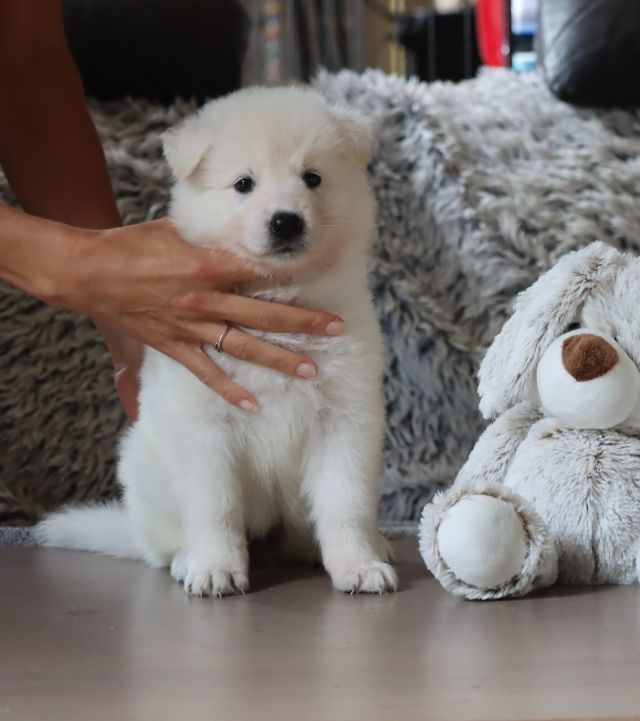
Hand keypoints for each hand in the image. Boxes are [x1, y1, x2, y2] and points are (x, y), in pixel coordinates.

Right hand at [44, 218, 345, 412]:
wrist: (86, 271)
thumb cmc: (131, 244)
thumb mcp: (177, 230)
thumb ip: (212, 236)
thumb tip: (242, 235)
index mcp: (209, 264)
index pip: (263, 269)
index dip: (297, 271)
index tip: (326, 272)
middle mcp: (205, 297)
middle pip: (265, 313)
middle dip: (304, 322)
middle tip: (336, 329)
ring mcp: (190, 324)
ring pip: (244, 346)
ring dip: (279, 359)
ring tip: (311, 370)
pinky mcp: (173, 345)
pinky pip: (207, 372)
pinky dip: (229, 390)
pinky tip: (254, 404)